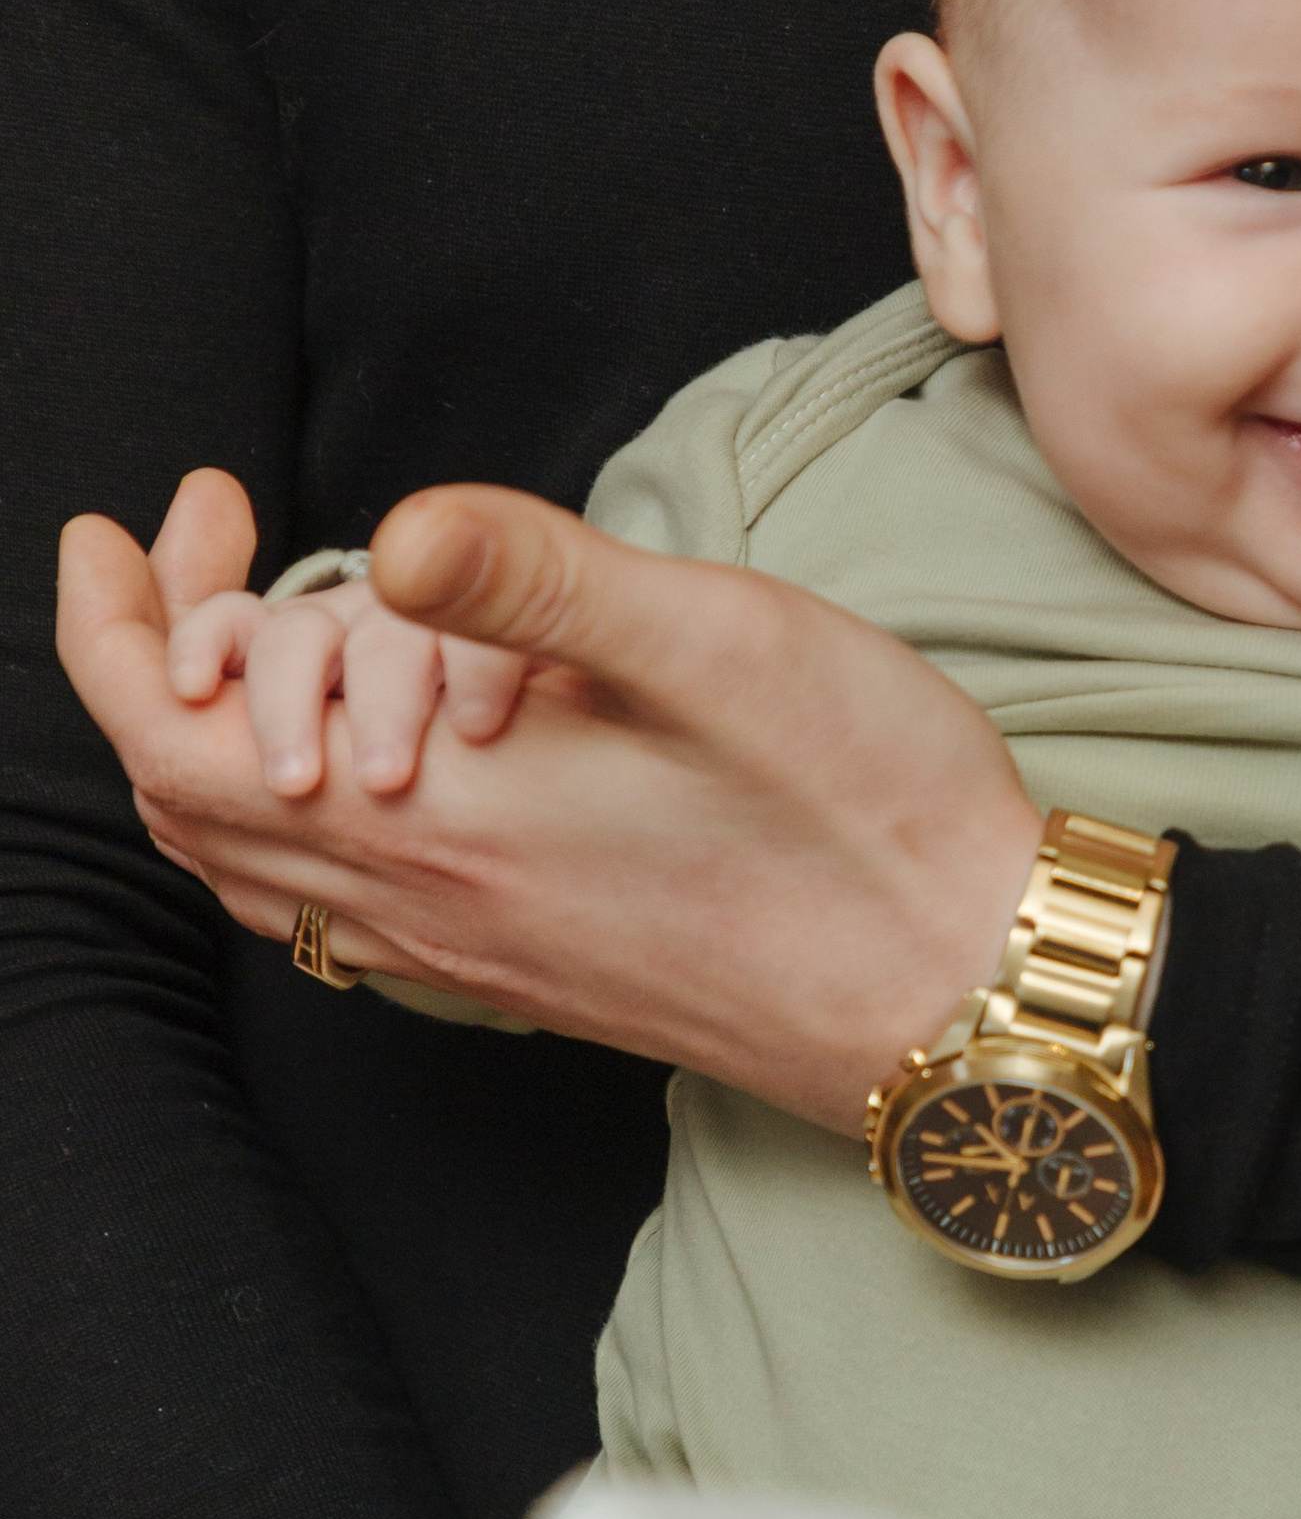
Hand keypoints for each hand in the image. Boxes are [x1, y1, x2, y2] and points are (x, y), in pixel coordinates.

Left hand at [58, 472, 1043, 1133]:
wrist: (967, 1000)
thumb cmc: (871, 820)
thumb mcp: (723, 648)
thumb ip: (542, 579)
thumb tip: (396, 529)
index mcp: (447, 820)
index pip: (172, 736)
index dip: (114, 621)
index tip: (137, 518)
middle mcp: (432, 908)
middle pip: (186, 803)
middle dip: (153, 660)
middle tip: (205, 541)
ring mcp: (478, 959)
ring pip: (256, 872)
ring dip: (211, 747)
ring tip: (263, 636)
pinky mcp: (532, 980)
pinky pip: (336, 920)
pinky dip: (290, 826)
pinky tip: (372, 761)